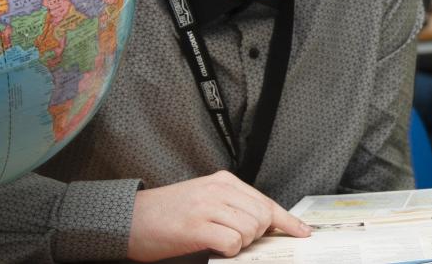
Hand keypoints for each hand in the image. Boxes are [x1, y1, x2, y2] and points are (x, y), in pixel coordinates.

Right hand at [127, 170, 311, 260]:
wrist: (130, 219)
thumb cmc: (167, 214)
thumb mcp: (204, 201)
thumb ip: (233, 207)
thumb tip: (266, 226)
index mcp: (223, 181)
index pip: (266, 201)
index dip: (287, 220)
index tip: (302, 233)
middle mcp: (218, 189)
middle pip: (262, 216)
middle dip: (257, 234)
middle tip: (235, 239)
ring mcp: (207, 206)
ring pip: (250, 230)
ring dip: (240, 243)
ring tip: (219, 240)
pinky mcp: (196, 226)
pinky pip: (232, 243)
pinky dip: (228, 251)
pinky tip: (213, 246)